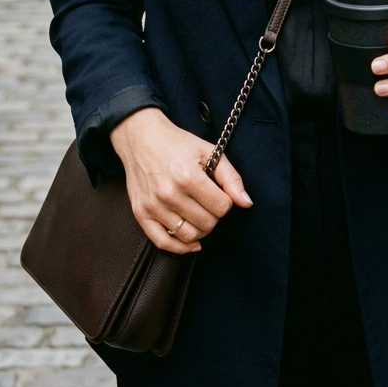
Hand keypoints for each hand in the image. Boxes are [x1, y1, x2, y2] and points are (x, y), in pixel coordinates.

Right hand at [110, 107, 252, 253]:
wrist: (140, 139)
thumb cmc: (176, 144)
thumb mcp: (208, 152)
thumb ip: (230, 177)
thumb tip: (246, 203)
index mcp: (188, 176)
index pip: (221, 207)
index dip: (226, 202)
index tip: (220, 194)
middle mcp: (169, 193)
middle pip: (206, 224)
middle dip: (214, 216)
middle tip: (209, 203)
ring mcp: (153, 206)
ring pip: (188, 236)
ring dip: (200, 230)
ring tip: (200, 216)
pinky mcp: (140, 214)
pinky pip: (163, 242)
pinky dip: (180, 247)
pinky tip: (191, 241)